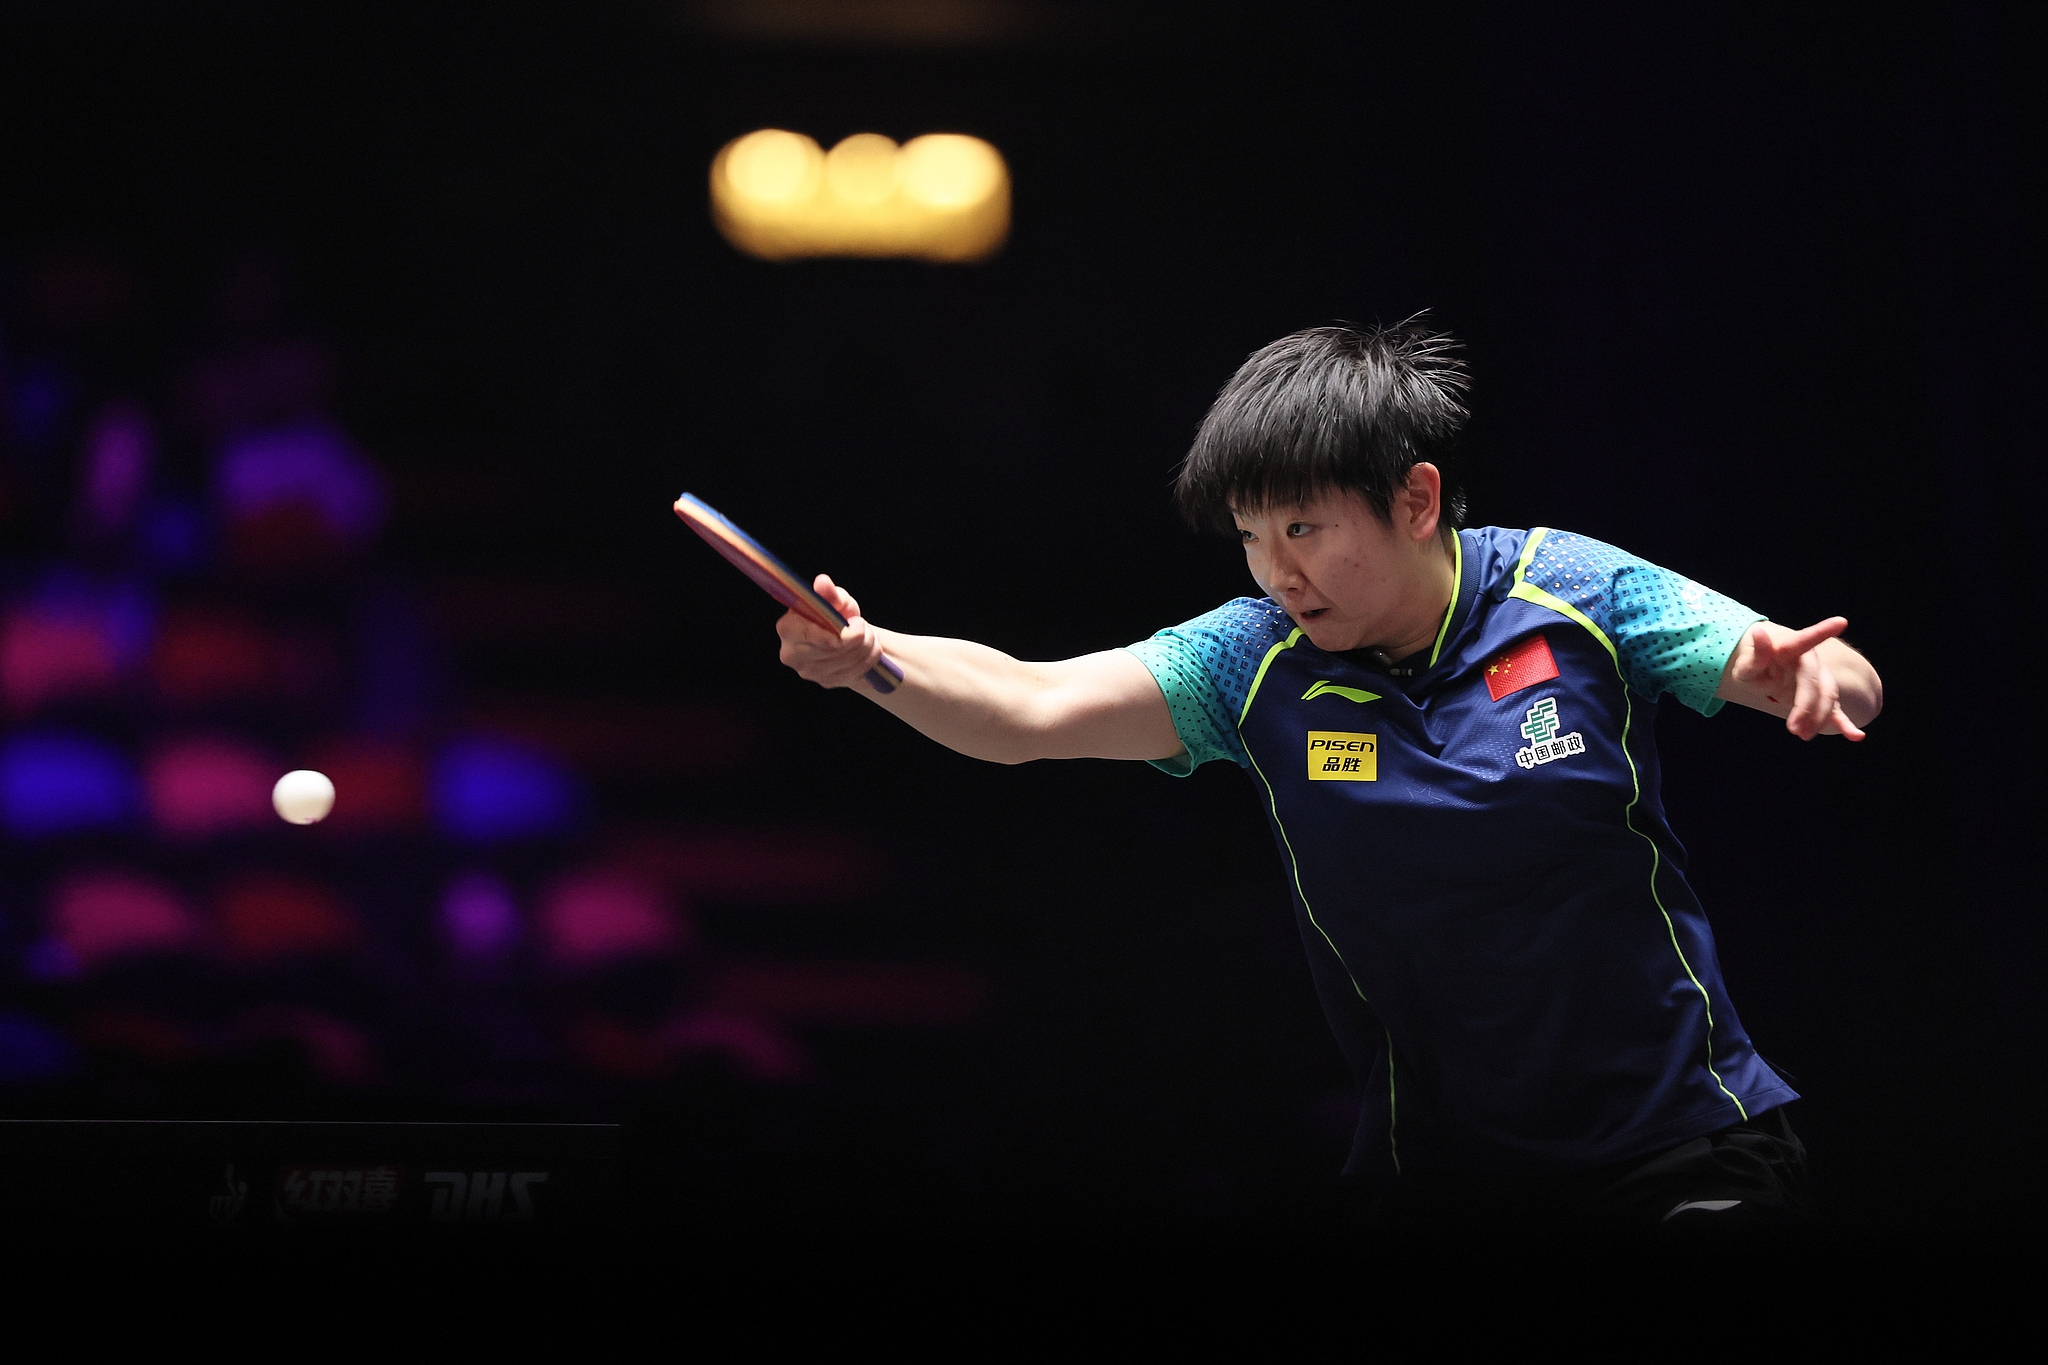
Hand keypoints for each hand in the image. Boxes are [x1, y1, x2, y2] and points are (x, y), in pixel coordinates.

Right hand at [775, 574, 888, 689]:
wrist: (844, 637)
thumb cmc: (834, 614)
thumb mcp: (835, 600)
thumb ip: (829, 593)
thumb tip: (822, 583)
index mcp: (787, 628)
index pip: (812, 636)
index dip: (839, 632)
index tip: (856, 623)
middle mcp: (791, 654)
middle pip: (832, 650)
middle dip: (858, 637)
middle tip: (864, 626)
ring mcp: (808, 672)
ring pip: (847, 661)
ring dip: (866, 646)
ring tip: (868, 635)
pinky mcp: (825, 682)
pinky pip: (854, 672)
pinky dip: (868, 659)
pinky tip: (869, 648)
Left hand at [1727, 617, 1865, 740]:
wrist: (1767, 668)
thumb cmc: (1754, 664)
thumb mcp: (1747, 663)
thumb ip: (1756, 653)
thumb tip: (1758, 631)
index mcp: (1790, 648)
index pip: (1805, 640)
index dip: (1821, 631)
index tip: (1841, 621)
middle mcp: (1811, 661)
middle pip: (1815, 683)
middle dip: (1807, 707)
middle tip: (1794, 729)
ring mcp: (1819, 678)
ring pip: (1828, 697)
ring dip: (1818, 719)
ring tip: (1802, 735)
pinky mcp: (1821, 695)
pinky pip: (1835, 710)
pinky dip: (1844, 724)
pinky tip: (1856, 736)